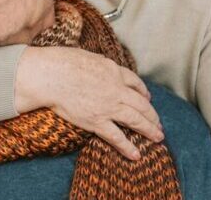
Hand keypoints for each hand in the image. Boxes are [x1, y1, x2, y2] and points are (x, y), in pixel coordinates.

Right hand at [15, 46, 163, 159]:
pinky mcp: (97, 121)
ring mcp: (109, 106)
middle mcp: (116, 89)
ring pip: (136, 120)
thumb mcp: (89, 56)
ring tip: (158, 137)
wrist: (52, 75)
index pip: (135, 83)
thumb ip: (99, 64)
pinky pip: (116, 137)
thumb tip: (99, 65)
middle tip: (158, 123)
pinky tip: (136, 155)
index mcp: (114, 71)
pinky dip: (128, 147)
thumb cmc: (64, 62)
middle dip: (152, 114)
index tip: (148, 98)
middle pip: (141, 104)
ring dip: (149, 130)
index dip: (143, 92)